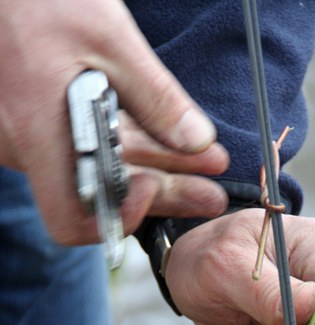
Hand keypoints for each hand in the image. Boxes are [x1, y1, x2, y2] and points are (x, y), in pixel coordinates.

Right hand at [0, 0, 228, 243]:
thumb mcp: (109, 38)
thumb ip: (155, 96)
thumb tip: (196, 140)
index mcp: (35, 132)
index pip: (70, 219)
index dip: (115, 217)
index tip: (151, 185)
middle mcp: (27, 145)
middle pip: (103, 194)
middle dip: (163, 190)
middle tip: (210, 191)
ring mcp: (33, 136)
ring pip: (103, 169)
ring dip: (158, 166)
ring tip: (207, 164)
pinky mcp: (42, 122)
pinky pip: (92, 147)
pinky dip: (134, 144)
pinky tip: (176, 141)